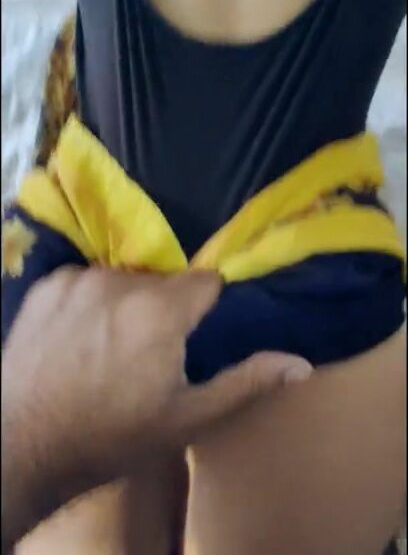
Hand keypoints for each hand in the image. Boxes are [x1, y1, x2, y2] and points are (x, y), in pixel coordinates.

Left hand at [2, 266, 311, 545]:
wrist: (24, 445)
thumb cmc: (113, 435)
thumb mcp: (186, 419)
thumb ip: (245, 383)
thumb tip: (300, 364)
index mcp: (161, 311)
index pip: (205, 281)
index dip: (204, 306)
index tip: (191, 333)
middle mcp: (120, 282)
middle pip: (163, 281)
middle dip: (164, 308)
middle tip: (148, 353)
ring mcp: (79, 279)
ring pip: (124, 279)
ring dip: (126, 302)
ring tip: (108, 347)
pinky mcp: (48, 284)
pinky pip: (86, 280)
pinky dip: (88, 300)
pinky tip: (76, 338)